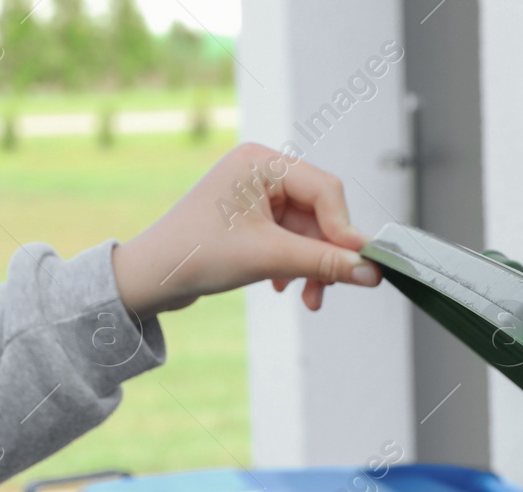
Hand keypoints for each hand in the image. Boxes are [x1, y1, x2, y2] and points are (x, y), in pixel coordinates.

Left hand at [112, 143, 382, 316]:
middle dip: (326, 254)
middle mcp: (260, 170)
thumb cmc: (197, 255)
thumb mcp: (269, 259)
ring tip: (308, 299)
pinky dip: (294, 264)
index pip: (326, 190)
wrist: (150, 278)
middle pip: (320, 211)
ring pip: (307, 230)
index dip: (346, 230)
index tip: (364, 266)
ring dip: (312, 266)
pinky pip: (290, 238)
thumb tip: (372, 273)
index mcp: (261, 161)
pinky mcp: (250, 219)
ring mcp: (255, 194)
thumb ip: (325, 263)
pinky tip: (282, 286)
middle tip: (333, 289)